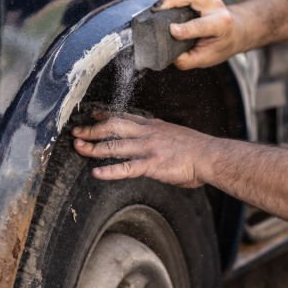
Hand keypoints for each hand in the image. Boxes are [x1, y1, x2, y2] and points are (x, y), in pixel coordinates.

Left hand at [71, 110, 213, 187]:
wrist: (211, 156)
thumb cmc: (198, 149)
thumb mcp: (175, 135)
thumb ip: (160, 137)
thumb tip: (154, 143)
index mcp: (154, 125)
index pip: (125, 116)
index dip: (105, 115)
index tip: (93, 115)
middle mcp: (148, 133)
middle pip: (113, 127)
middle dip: (92, 129)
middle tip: (76, 131)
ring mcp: (149, 148)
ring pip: (114, 145)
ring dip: (94, 147)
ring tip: (79, 148)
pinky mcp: (152, 164)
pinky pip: (126, 168)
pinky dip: (109, 170)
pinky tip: (97, 173)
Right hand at [156, 0, 247, 69]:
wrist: (234, 31)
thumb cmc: (218, 45)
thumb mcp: (205, 59)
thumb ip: (186, 60)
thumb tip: (169, 55)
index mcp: (220, 24)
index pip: (201, 25)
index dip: (185, 29)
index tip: (171, 30)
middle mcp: (216, 6)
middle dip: (172, 0)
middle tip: (156, 10)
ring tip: (162, 4)